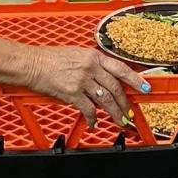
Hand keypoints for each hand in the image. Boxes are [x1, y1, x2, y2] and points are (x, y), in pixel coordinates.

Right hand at [27, 46, 150, 126]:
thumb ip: (92, 64)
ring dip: (114, 113)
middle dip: (125, 102)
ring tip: (119, 120)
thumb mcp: (76, 54)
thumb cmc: (50, 58)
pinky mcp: (72, 93)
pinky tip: (94, 122)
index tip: (145, 87)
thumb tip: (104, 78)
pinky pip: (89, 109)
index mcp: (94, 56)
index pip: (121, 68)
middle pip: (115, 87)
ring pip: (106, 100)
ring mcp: (82, 80)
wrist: (31, 63)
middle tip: (129, 112)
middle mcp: (91, 67)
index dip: (135, 79)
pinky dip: (93, 117)